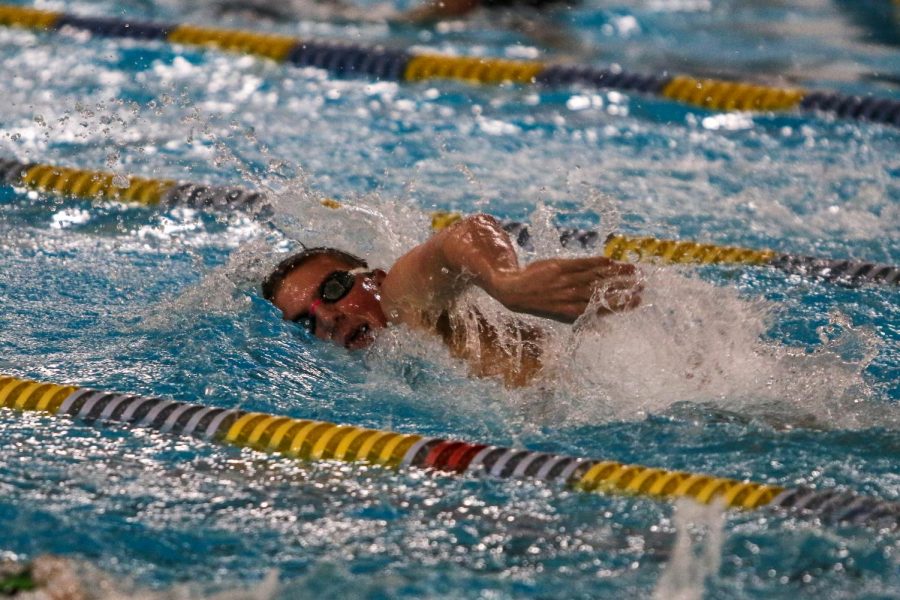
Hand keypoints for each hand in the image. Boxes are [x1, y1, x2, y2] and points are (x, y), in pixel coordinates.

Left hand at [489, 257, 642, 322]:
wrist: (512, 291)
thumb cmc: (540, 303)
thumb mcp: (558, 315)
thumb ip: (578, 316)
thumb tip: (601, 326)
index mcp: (571, 312)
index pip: (601, 307)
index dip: (621, 304)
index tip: (638, 300)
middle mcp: (570, 297)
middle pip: (602, 291)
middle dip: (624, 288)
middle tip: (642, 284)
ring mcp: (564, 281)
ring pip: (595, 276)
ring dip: (615, 272)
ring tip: (633, 270)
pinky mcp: (558, 267)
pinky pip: (581, 263)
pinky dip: (596, 262)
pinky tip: (610, 260)